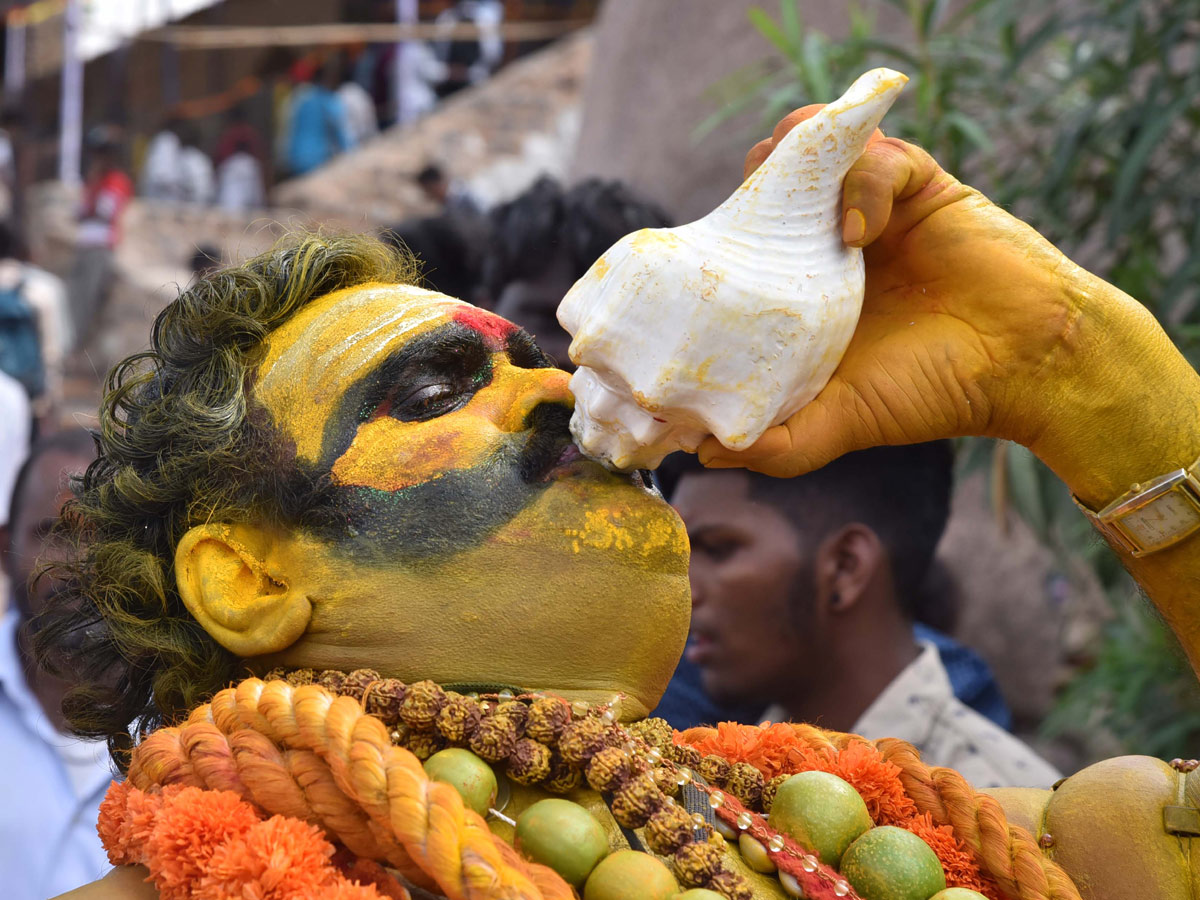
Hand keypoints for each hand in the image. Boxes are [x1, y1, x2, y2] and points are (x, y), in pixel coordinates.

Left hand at [699, 106, 1152, 484]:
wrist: (1024, 366)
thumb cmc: (933, 392)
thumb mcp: (842, 420)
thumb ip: (779, 442)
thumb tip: (704, 454)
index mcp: (809, 288)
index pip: (752, 241)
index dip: (727, 234)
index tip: (707, 251)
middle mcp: (837, 243)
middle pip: (778, 184)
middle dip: (757, 184)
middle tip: (750, 210)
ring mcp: (877, 211)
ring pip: (821, 154)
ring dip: (800, 162)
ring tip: (793, 199)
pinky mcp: (921, 186)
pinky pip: (878, 157)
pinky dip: (861, 184)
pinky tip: (858, 232)